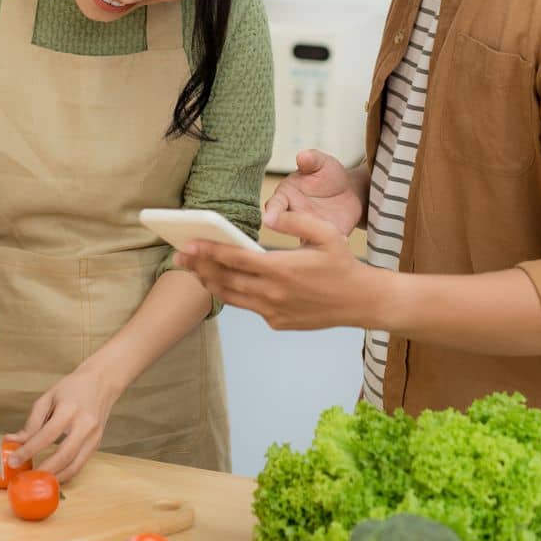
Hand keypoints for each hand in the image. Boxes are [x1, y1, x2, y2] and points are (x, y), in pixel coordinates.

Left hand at [6, 361, 124, 483]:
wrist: (102, 382)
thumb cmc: (73, 388)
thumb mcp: (48, 397)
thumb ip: (32, 422)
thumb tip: (14, 441)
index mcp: (70, 409)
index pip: (47, 435)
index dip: (28, 451)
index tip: (13, 461)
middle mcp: (85, 425)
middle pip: (63, 456)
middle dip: (43, 470)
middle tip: (25, 477)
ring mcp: (94, 437)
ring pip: (74, 466)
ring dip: (54, 477)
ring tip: (36, 481)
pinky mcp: (97, 445)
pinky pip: (79, 465)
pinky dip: (65, 474)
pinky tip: (52, 475)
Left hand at [174, 208, 383, 330]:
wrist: (361, 301)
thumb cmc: (342, 263)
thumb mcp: (326, 232)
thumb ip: (295, 220)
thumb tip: (268, 216)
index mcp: (282, 269)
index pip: (235, 259)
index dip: (208, 251)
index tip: (188, 244)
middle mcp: (274, 293)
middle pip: (226, 280)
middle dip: (199, 267)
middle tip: (178, 256)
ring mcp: (275, 312)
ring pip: (233, 297)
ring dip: (210, 283)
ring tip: (194, 271)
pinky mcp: (278, 323)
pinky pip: (250, 307)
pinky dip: (235, 294)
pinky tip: (224, 283)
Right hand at [264, 148, 363, 238]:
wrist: (349, 192)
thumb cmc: (328, 175)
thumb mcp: (323, 163)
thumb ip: (312, 159)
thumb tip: (302, 156)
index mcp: (285, 196)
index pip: (274, 205)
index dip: (272, 212)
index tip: (269, 218)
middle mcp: (293, 216)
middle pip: (284, 228)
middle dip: (287, 232)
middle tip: (296, 233)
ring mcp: (307, 230)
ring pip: (302, 241)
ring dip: (308, 244)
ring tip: (319, 240)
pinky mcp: (324, 240)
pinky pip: (323, 248)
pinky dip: (329, 248)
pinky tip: (341, 243)